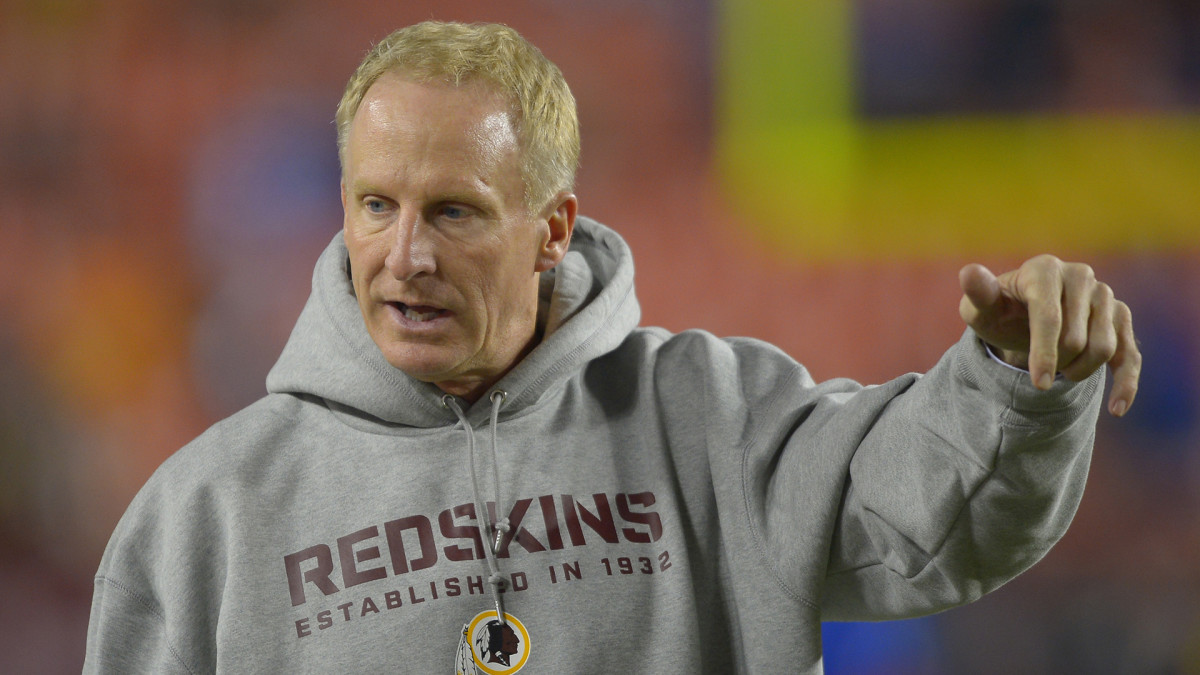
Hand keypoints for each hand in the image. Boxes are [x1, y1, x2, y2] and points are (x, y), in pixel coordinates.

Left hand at [958, 255, 1139, 415]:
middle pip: (1076, 339)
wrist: (1023, 315)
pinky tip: (1116, 409)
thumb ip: (977, 294)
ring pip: (1104, 348)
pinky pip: (1129, 354)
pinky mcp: (1120, 316)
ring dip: (1078, 371)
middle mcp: (1079, 275)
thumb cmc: (999, 312)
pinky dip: (1125, 384)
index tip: (1037, 385)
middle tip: (1038, 366)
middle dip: (1056, 363)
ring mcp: (1104, 294)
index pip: (1049, 316)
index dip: (1043, 353)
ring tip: (1059, 369)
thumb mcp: (980, 308)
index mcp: (1044, 269)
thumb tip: (969, 274)